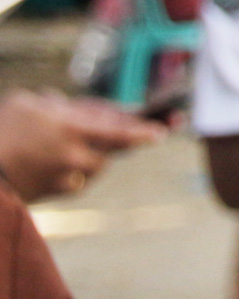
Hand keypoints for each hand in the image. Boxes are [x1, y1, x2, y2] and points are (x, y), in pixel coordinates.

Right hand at [0, 89, 164, 200]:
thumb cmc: (0, 131)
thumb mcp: (29, 105)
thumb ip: (64, 106)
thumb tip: (91, 111)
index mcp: (69, 129)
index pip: (118, 132)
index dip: (142, 132)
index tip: (163, 132)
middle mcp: (73, 156)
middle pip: (112, 150)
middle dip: (122, 139)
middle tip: (136, 131)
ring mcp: (65, 179)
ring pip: (96, 164)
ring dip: (94, 152)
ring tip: (69, 140)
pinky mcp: (55, 194)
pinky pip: (77, 179)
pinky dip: (76, 168)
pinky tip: (57, 158)